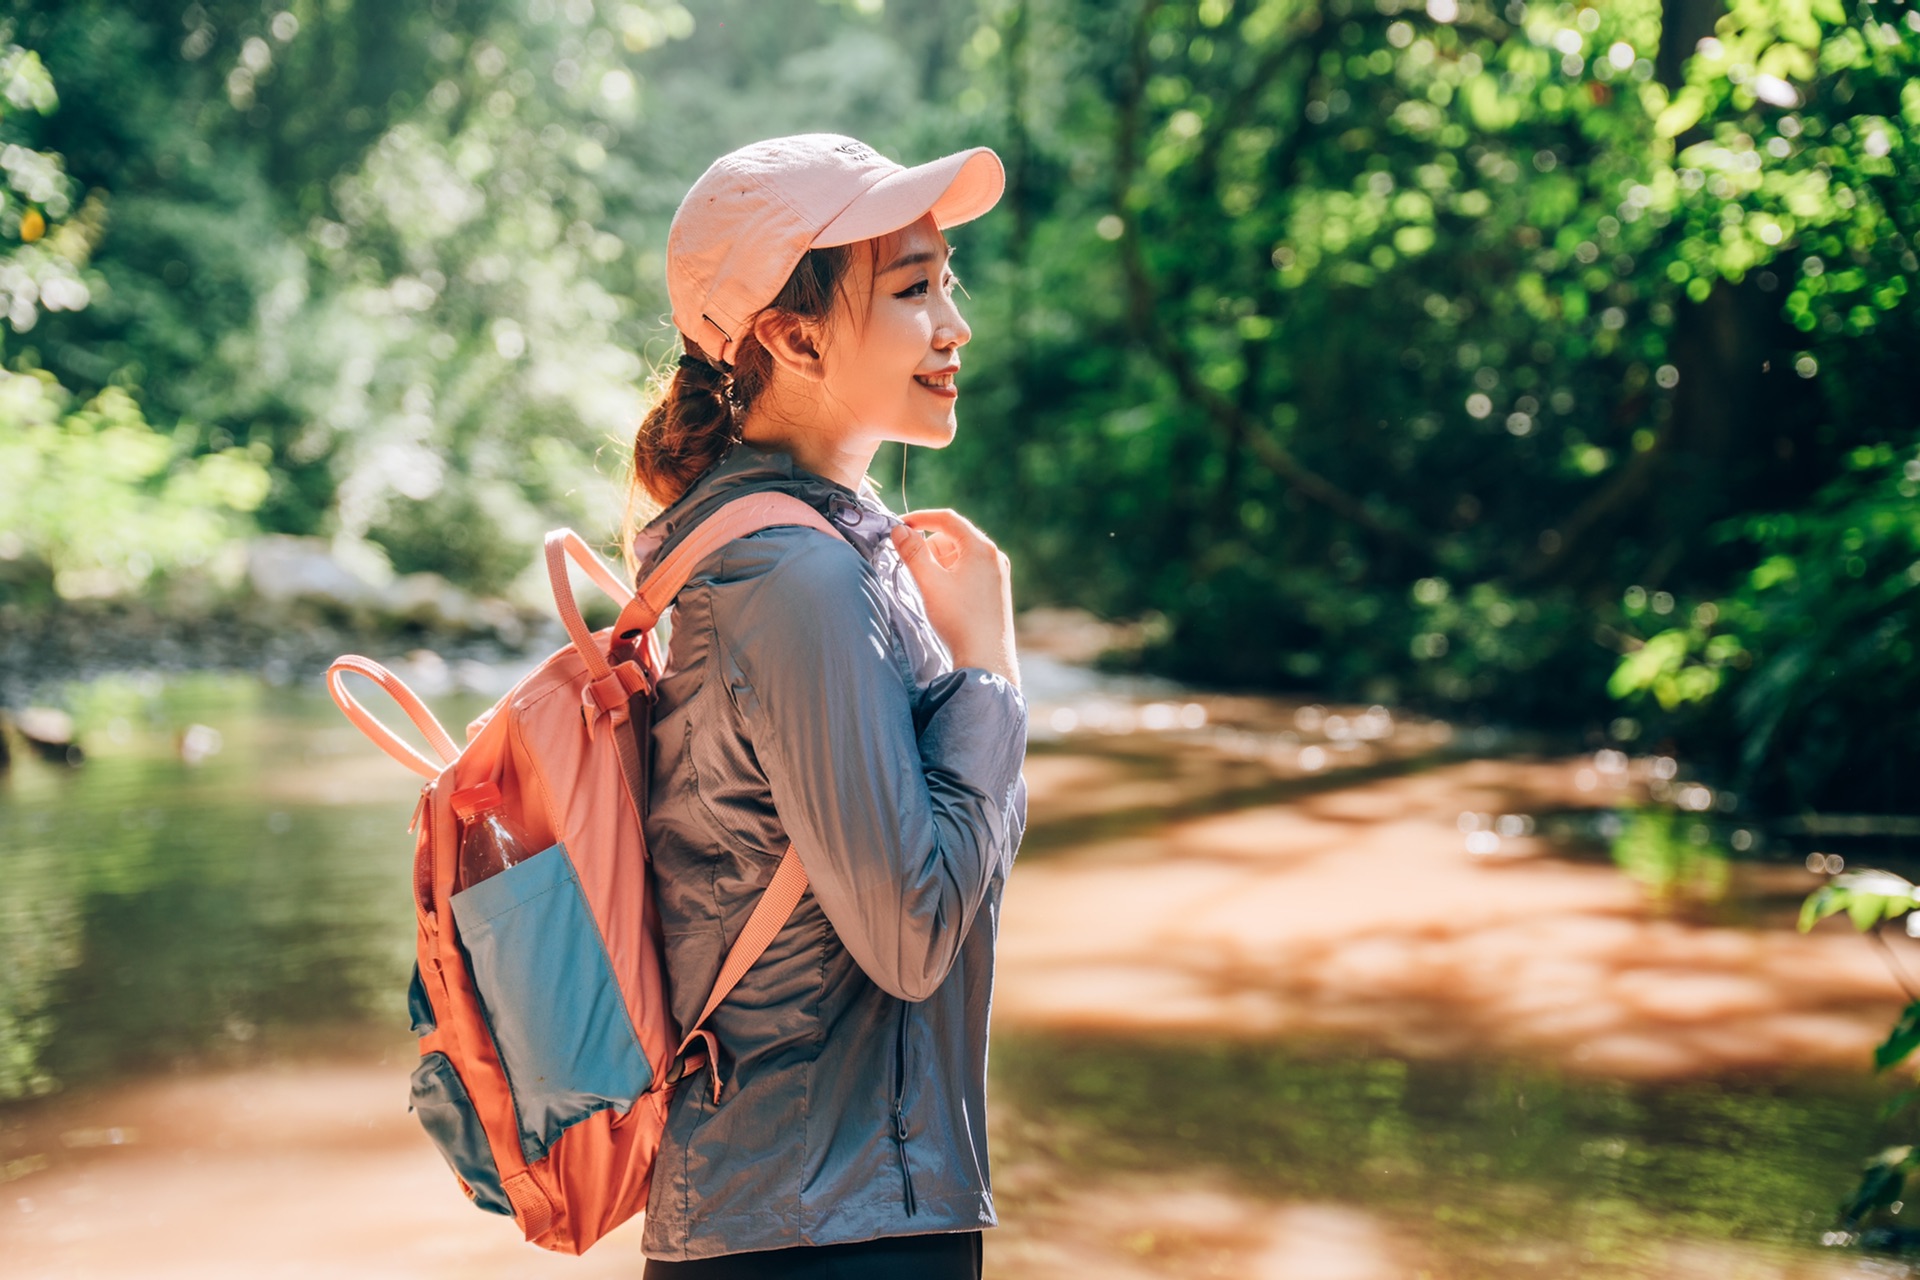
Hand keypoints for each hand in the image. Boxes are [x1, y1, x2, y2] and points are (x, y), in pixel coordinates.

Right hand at [890, 510, 1019, 689]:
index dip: (920, 518)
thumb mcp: (930, 583)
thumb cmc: (959, 620)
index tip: (899, 527)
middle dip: (930, 548)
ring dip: (940, 563)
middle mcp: (994, 555)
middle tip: (918, 573)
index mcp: (981, 548)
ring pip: (960, 554)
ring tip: (934, 591)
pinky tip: (947, 598)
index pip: (947, 519)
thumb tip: (899, 529)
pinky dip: (952, 574)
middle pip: (953, 537)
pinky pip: (969, 569)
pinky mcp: (996, 588)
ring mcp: (997, 572)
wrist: (987, 658)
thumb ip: (912, 553)